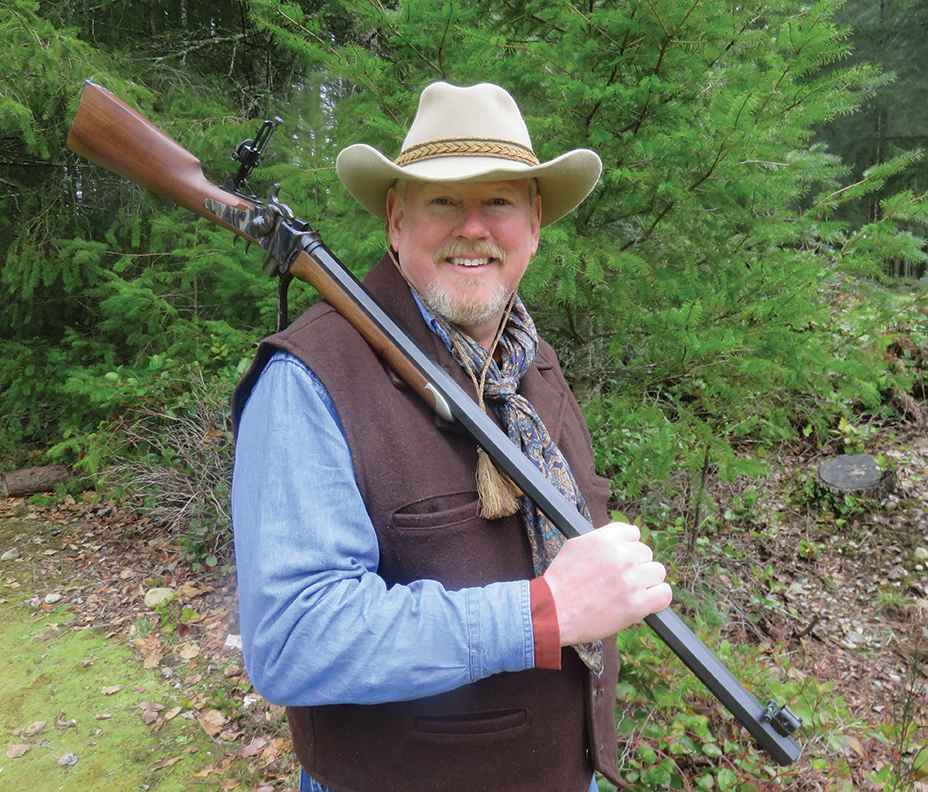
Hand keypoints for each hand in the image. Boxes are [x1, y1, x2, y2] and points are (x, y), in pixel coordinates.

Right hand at [543, 521, 671, 645]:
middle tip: (619, 577)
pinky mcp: (637, 605)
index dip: (626, 546)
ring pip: (657, 571)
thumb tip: (620, 539)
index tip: (620, 557)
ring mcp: (631, 581)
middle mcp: (622, 556)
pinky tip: (646, 599)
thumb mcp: (575, 546)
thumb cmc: (561, 581)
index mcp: (606, 539)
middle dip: (635, 564)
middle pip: (646, 552)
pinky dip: (658, 596)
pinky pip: (664, 593)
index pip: (633, 532)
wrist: (554, 611)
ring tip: (630, 589)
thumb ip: (602, 539)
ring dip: (646, 579)